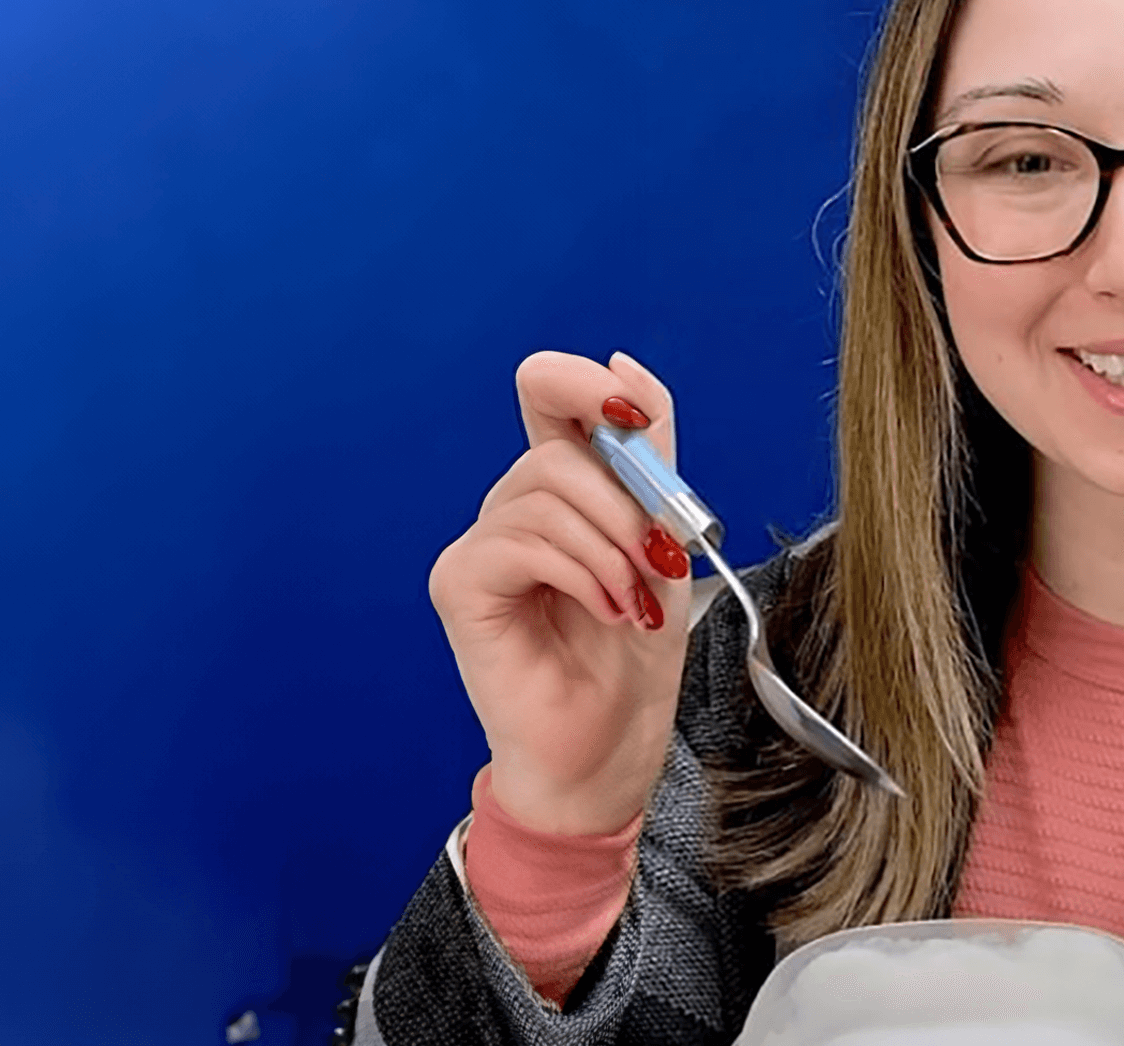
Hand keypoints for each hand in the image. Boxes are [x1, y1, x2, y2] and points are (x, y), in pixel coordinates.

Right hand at [430, 351, 692, 834]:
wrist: (609, 753)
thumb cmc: (632, 665)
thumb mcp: (665, 546)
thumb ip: (651, 464)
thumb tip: (624, 370)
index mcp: (564, 493)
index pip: (548, 394)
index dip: (584, 386)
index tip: (633, 415)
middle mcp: (514, 510)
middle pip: (557, 450)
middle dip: (624, 502)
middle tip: (656, 562)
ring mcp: (481, 546)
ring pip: (543, 493)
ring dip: (610, 548)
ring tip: (631, 604)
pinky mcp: (458, 582)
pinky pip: (519, 540)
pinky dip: (579, 571)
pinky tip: (604, 611)